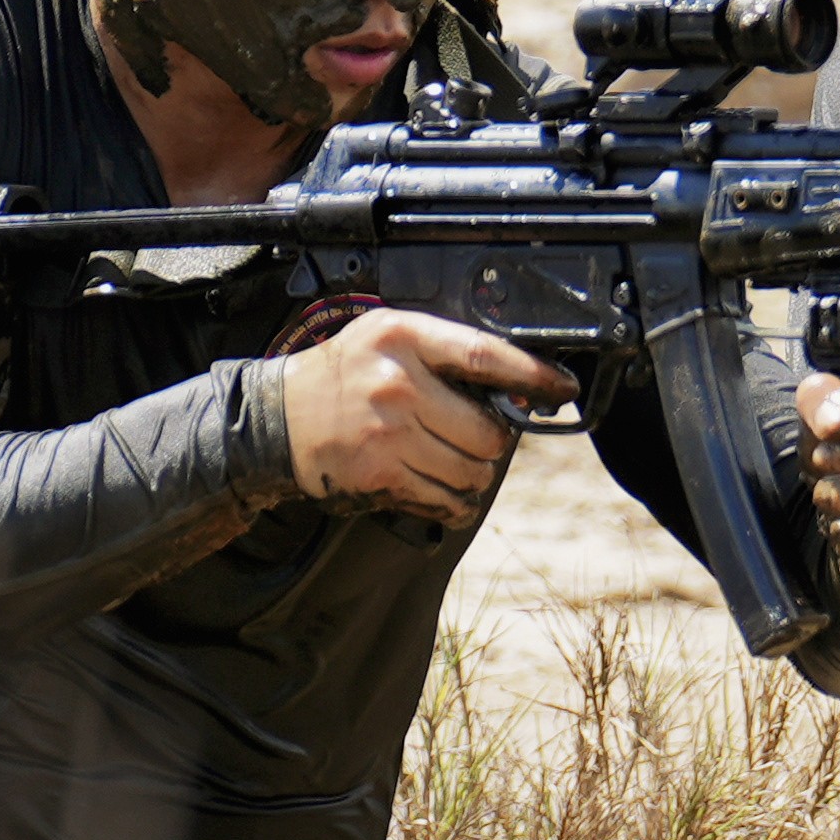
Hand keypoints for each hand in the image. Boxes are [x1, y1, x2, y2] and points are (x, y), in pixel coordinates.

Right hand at [273, 307, 563, 522]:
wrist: (278, 418)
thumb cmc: (345, 374)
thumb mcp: (388, 337)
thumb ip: (444, 352)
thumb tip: (516, 388)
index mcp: (404, 337)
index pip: (485, 355)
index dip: (532, 375)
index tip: (562, 387)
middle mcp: (398, 384)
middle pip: (488, 430)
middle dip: (493, 441)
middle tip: (476, 437)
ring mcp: (388, 434)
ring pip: (473, 472)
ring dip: (475, 474)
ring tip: (454, 461)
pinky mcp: (380, 476)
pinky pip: (446, 500)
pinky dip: (456, 502)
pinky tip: (445, 490)